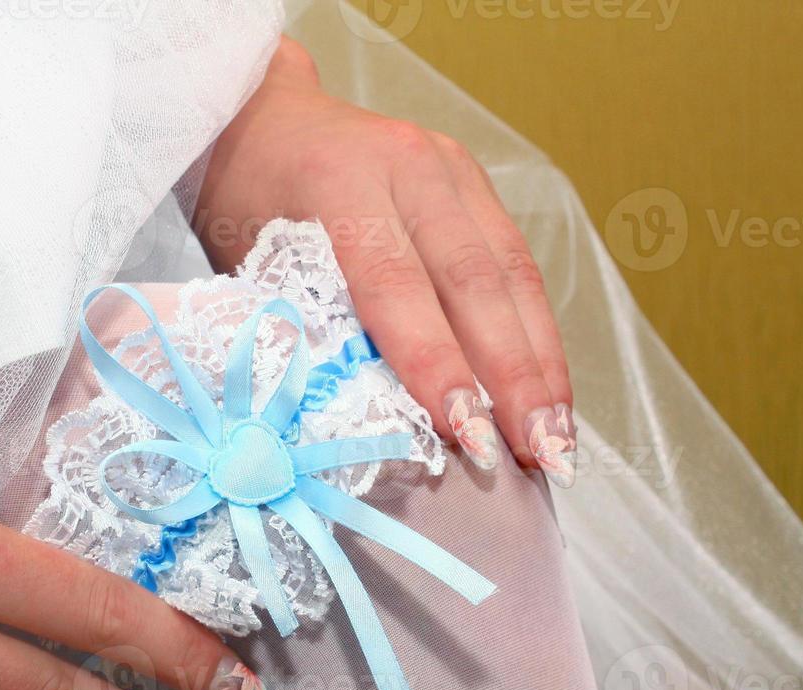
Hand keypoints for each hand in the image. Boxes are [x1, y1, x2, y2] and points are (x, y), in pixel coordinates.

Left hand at [199, 38, 576, 486]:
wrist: (259, 118)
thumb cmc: (244, 209)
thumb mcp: (252, 266)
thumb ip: (309, 330)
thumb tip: (368, 426)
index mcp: (339, 184)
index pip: (396, 285)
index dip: (436, 364)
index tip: (468, 435)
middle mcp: (408, 168)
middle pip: (475, 281)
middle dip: (513, 379)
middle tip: (539, 457)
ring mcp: (451, 169)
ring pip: (512, 275)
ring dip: (541, 366)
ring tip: (558, 442)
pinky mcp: (474, 182)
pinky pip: (516, 265)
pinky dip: (535, 336)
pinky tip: (549, 395)